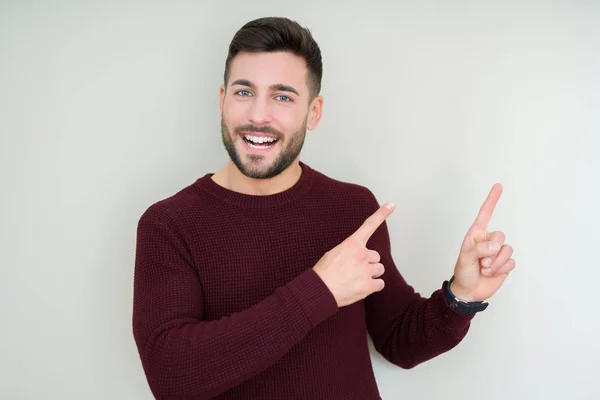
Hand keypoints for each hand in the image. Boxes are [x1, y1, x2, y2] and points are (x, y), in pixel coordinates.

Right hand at [313, 202, 394, 306]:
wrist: (320, 290)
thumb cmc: (324, 272)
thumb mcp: (334, 253)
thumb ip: (350, 251)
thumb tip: (356, 257)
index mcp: (352, 244)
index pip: (369, 225)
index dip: (382, 214)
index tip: (392, 204)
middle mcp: (361, 254)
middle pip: (376, 257)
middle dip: (368, 263)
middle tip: (355, 270)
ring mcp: (366, 270)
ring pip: (379, 269)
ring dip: (371, 274)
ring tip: (357, 279)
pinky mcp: (368, 285)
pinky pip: (380, 283)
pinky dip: (373, 286)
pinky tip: (361, 287)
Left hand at [450, 184, 515, 301]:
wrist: (469, 291)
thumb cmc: (463, 272)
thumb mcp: (465, 259)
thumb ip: (478, 250)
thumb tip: (495, 246)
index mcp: (477, 235)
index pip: (485, 214)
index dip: (492, 200)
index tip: (498, 186)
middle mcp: (489, 241)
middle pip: (500, 236)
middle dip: (491, 252)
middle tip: (481, 263)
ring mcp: (498, 252)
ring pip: (507, 250)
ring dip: (496, 263)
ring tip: (485, 269)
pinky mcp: (505, 263)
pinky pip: (511, 262)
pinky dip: (502, 269)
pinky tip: (492, 273)